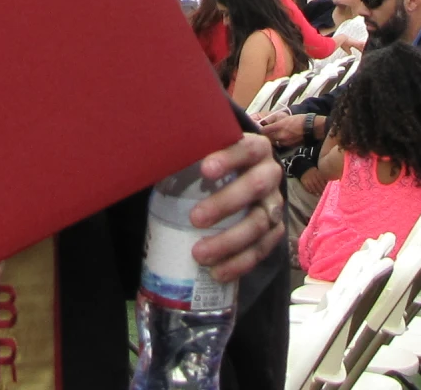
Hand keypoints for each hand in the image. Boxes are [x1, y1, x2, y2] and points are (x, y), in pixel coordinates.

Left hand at [189, 133, 285, 283]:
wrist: (242, 182)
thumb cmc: (214, 167)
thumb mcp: (204, 154)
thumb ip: (186, 154)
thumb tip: (146, 160)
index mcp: (255, 149)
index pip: (246, 148)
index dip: (229, 158)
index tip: (204, 169)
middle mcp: (270, 174)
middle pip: (255, 186)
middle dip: (225, 203)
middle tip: (195, 219)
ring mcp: (275, 205)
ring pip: (260, 223)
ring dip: (229, 241)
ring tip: (199, 254)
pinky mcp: (275, 231)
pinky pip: (262, 249)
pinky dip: (240, 263)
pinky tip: (218, 272)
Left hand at [257, 112, 308, 147]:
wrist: (311, 128)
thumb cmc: (300, 120)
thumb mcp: (286, 117)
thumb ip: (275, 121)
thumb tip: (266, 123)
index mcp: (279, 126)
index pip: (264, 130)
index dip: (261, 130)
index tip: (260, 129)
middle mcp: (280, 135)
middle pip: (267, 138)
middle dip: (265, 136)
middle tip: (264, 134)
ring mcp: (284, 142)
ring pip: (273, 143)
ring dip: (271, 140)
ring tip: (272, 137)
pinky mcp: (289, 146)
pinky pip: (280, 146)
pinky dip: (278, 144)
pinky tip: (279, 140)